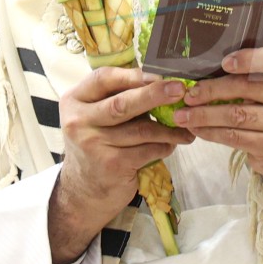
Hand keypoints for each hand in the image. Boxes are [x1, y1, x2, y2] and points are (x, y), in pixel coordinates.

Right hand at [51, 68, 193, 263]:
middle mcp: (78, 121)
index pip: (103, 78)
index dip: (133, 74)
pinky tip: (171, 145)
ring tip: (187, 126)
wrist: (84, 190)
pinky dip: (164, 146)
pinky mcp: (111, 165)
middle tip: (179, 89)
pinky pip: (147, 150)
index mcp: (75, 100)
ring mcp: (93, 145)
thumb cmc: (98, 144)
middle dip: (154, 94)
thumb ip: (118, 97)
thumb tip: (162, 80)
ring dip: (169, 128)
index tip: (160, 73)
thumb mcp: (96, 116)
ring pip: (141, 130)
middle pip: (122, 103)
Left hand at [173, 48, 262, 230]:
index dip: (250, 59)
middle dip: (211, 90)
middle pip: (247, 87)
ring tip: (182, 115)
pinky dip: (211, 132)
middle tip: (188, 94)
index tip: (224, 63)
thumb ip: (258, 74)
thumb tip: (207, 68)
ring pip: (236, 115)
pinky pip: (235, 136)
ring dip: (204, 115)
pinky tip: (197, 130)